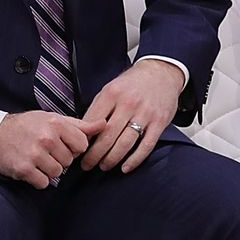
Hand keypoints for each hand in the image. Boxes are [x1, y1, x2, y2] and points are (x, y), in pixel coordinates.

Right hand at [0, 111, 103, 188]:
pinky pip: (43, 183)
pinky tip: (30, 168)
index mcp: (56, 123)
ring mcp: (34, 154)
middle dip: (60, 158)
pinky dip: (38, 179)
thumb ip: (79, 125)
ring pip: (58, 173)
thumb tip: (104, 124)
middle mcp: (47, 138)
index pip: (82, 145)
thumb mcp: (52, 119)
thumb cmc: (27, 126)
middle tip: (45, 151)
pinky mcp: (23, 169)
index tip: (61, 144)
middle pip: (70, 160)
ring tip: (37, 159)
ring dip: (49, 170)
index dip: (73, 147)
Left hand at [78, 58, 181, 172]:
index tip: (77, 150)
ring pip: (125, 143)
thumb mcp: (110, 89)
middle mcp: (128, 103)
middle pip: (107, 136)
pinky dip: (135, 159)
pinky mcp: (159, 122)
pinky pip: (146, 145)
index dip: (83, 140)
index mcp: (112, 94)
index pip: (92, 123)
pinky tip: (126, 167)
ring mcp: (145, 113)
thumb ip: (98, 109)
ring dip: (111, 159)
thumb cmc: (133, 83)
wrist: (161, 72)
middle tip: (87, 165)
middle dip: (94, 155)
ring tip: (103, 166)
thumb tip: (84, 133)